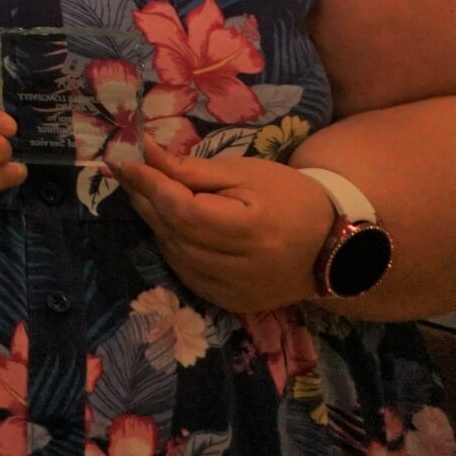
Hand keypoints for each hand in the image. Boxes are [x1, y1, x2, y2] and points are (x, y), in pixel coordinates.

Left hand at [113, 140, 335, 316]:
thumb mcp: (243, 173)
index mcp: (251, 231)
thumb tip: (145, 153)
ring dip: (155, 222)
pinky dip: (172, 246)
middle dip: (145, 199)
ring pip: (173, 253)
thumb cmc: (288, 197)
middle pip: (174, 232)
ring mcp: (234, 292)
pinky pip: (184, 271)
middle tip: (127, 172)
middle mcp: (241, 269)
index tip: (122, 161)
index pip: (183, 211)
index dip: (149, 186)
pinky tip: (171, 225)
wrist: (332, 246)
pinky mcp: (230, 302)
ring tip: (147, 193)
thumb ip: (190, 170)